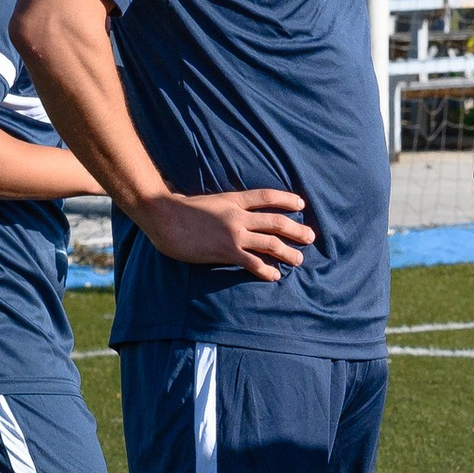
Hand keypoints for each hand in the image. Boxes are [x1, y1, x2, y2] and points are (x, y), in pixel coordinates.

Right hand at [138, 188, 313, 281]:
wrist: (163, 216)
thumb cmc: (181, 209)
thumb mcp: (210, 200)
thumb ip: (228, 206)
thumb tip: (240, 211)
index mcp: (234, 200)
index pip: (267, 196)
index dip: (286, 199)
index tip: (301, 204)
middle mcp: (238, 216)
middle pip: (276, 222)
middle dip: (296, 230)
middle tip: (310, 237)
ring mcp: (233, 234)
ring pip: (271, 243)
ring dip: (288, 252)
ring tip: (299, 259)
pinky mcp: (226, 251)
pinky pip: (253, 262)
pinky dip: (267, 270)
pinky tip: (275, 275)